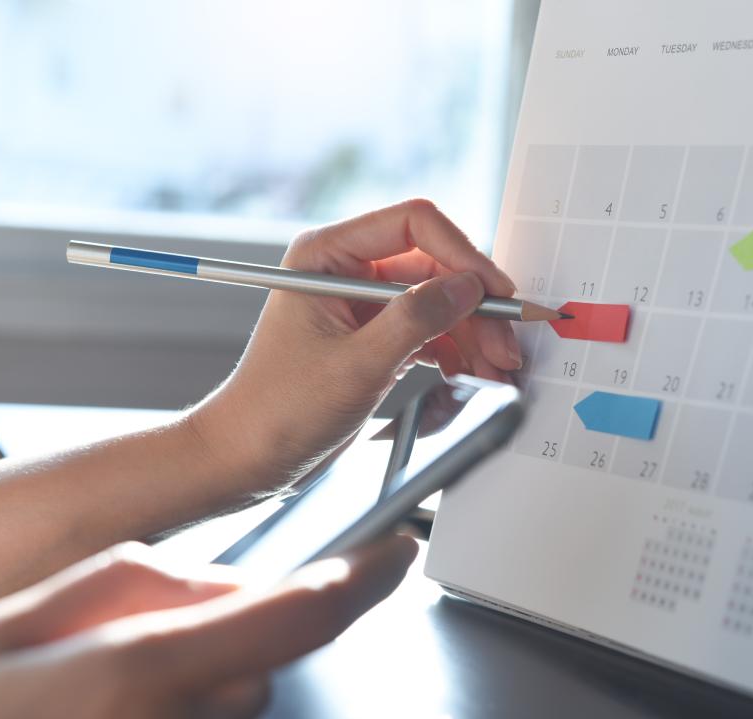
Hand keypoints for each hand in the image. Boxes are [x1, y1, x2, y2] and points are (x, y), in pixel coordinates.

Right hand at [0, 537, 417, 718]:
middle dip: (242, 635)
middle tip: (164, 638)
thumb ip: (136, 583)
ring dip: (208, 681)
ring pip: (243, 701)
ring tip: (117, 692)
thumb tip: (223, 587)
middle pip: (269, 663)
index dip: (363, 578)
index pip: (299, 614)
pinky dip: (194, 705)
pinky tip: (128, 710)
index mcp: (141, 672)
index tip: (396, 552)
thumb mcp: (18, 624)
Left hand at [191, 199, 521, 492]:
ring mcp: (363, 307)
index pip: (412, 225)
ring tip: (496, 367)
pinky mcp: (374, 339)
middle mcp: (346, 272)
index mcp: (325, 256)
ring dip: (472, 333)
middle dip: (474, 306)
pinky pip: (428, 331)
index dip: (461, 254)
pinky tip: (471, 372)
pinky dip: (455, 351)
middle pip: (434, 267)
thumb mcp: (357, 364)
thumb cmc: (276, 410)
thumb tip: (468, 287)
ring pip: (438, 302)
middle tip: (504, 343)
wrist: (248, 459)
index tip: (493, 290)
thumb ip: (416, 320)